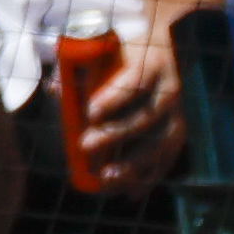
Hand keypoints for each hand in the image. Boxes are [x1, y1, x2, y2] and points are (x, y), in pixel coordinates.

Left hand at [83, 13, 187, 196]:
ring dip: (134, 163)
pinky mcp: (178, 129)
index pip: (135, 83)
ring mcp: (179, 112)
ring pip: (161, 143)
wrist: (160, 40)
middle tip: (84, 145)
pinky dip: (150, 177)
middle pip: (146, 117)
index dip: (112, 99)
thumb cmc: (122, 46)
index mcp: (153, 63)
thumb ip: (79, 65)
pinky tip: (130, 193)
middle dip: (115, 134)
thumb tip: (54, 90)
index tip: (88, 113)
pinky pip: (167, 157)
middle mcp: (171, 89)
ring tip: (106, 176)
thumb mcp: (105, 47)